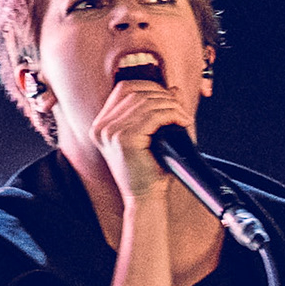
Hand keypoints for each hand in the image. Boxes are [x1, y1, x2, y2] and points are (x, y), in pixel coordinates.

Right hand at [89, 72, 193, 203]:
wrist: (145, 198)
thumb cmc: (148, 171)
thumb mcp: (150, 136)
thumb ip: (157, 110)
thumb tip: (173, 89)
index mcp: (101, 125)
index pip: (123, 89)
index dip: (148, 86)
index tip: (167, 97)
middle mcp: (102, 127)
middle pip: (136, 92)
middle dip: (163, 96)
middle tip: (180, 109)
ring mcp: (111, 132)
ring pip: (147, 102)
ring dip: (171, 105)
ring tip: (183, 116)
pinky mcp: (125, 139)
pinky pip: (154, 116)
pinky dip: (172, 114)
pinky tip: (182, 121)